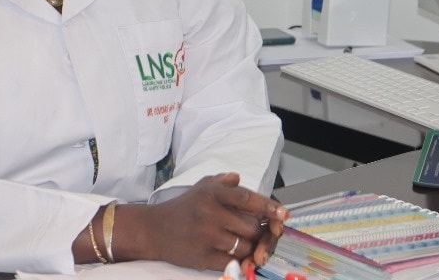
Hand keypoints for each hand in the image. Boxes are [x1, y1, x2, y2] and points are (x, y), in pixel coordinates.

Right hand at [143, 173, 288, 270]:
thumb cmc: (183, 207)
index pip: (247, 198)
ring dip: (247, 247)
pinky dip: (237, 260)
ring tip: (237, 241)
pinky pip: (232, 262)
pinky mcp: (201, 257)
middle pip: (252, 227)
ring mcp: (206, 236)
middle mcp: (210, 213)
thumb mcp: (201, 187)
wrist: (155, 229)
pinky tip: (230, 253)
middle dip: (257, 232)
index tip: (284, 214)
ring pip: (244, 247)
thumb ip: (222, 182)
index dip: (268, 206)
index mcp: (212, 194)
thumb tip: (238, 178)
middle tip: (253, 231)